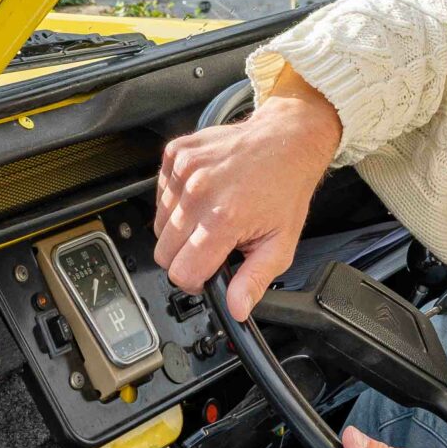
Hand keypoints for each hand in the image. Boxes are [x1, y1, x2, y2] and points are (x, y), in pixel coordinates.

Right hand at [153, 65, 341, 316]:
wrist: (287, 139)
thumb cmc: (286, 188)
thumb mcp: (280, 244)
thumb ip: (254, 281)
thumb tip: (236, 309)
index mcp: (222, 219)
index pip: (181, 272)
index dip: (195, 281)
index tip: (209, 272)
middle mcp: (198, 192)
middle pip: (164, 252)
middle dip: (186, 256)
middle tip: (213, 244)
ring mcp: (184, 170)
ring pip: (159, 224)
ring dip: (180, 228)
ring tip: (211, 216)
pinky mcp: (177, 153)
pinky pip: (160, 193)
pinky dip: (176, 200)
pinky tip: (203, 195)